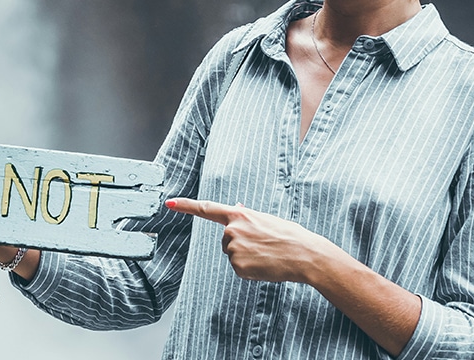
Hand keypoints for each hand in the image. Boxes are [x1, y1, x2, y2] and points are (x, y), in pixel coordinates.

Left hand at [166, 198, 332, 283]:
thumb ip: (247, 216)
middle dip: (241, 244)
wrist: (305, 255)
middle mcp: (231, 230)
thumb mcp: (266, 219)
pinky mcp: (238, 267)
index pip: (206, 208)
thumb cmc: (289, 235)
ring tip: (267, 255)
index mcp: (239, 215)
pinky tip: (265, 266)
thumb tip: (236, 207)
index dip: (186, 206)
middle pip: (225, 240)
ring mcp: (233, 249)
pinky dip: (250, 270)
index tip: (168, 203)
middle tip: (263, 245)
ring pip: (232, 255)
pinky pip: (239, 270)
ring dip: (247, 257)